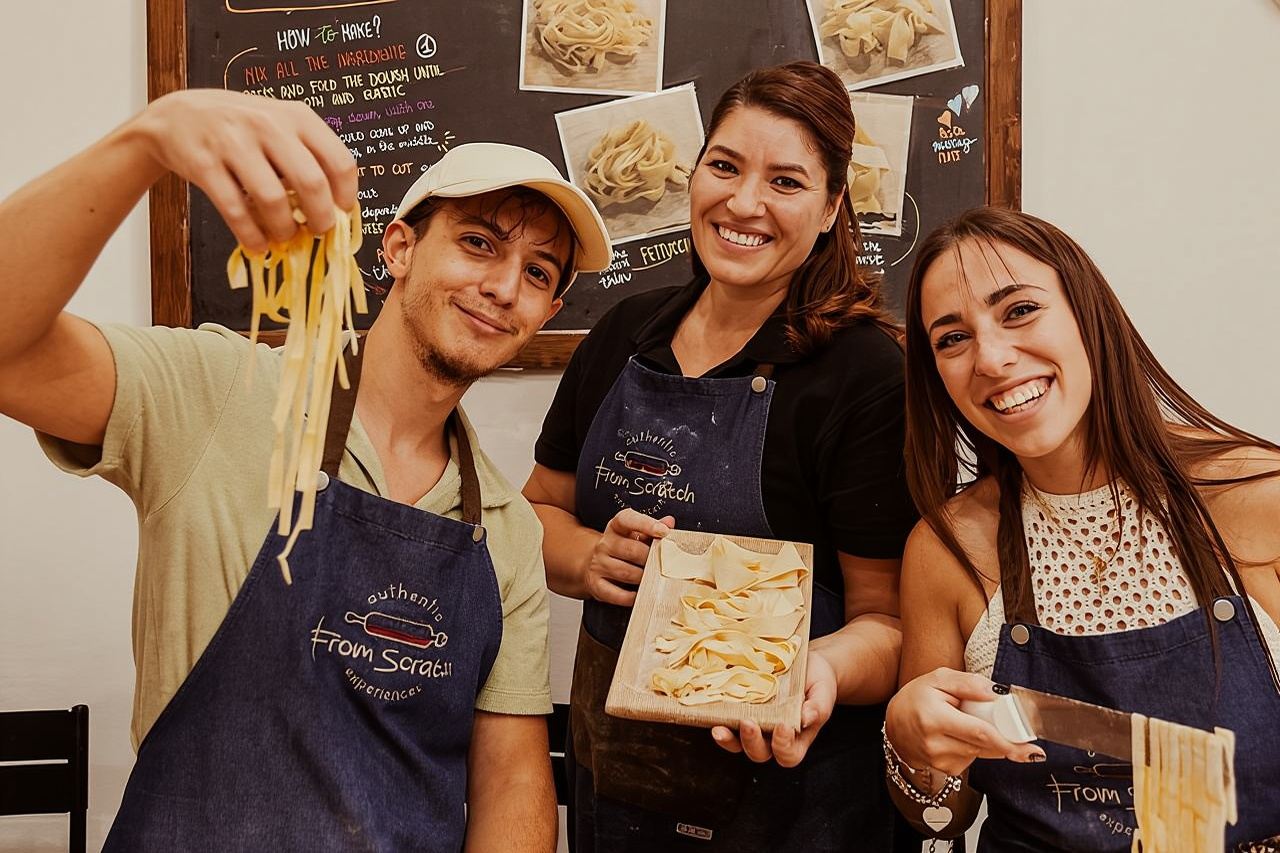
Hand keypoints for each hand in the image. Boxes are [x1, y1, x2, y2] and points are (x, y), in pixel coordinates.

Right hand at [128, 89, 356, 251]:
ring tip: (284, 236)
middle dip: (320, 218)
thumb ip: (307, 158)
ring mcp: (233, 142)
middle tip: (317, 232)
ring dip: (284, 229)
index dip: (346, 195)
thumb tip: (335, 210)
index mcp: (296, 116)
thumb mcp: (280, 126)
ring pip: (273, 200)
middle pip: (311, 182)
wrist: (177, 116)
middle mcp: (268, 124)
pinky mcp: (204, 163)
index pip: (339, 161)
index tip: (342, 213)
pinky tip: (257, 244)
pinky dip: (251, 235)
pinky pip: (235, 210)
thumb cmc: (241, 128)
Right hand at [583, 509, 673, 606]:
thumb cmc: (622, 548)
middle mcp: (605, 544)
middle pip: (631, 549)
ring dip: (644, 578)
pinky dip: (630, 597)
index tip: (664, 532)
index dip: (646, 524)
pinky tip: (640, 594)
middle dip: (651, 558)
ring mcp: (599, 564)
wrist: (595, 563)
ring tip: (655, 579)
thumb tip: (669, 522)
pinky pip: (615, 593)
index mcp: (616, 527)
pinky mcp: (596, 584)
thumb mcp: (635, 533)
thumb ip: (652, 529)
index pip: (627, 520)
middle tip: (664, 565)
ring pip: (625, 572)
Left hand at [709, 647, 837, 767]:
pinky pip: (727, 723)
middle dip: (751, 742)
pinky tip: (712, 711)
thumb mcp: (823, 693)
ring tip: (719, 728)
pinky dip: (718, 719)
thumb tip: (806, 718)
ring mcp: (756, 727)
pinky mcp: (741, 712)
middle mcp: (773, 739)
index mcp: (796, 740)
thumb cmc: (818, 683)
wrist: (807, 666)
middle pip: (759, 754)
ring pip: (738, 744)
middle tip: (748, 723)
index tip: (783, 726)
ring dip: (728, 739)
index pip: (788, 755)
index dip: (783, 746)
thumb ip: (817, 708)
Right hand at [885, 667, 1044, 775]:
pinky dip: (975, 746)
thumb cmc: (917, 698)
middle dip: (1004, 737)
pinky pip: (973, 758)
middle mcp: (935, 744)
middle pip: (985, 745)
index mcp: (934, 719)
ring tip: (965, 722)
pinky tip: (959, 735)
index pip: (979, 733)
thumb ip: (968, 683)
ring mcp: (939, 761)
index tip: (1031, 750)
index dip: (1007, 742)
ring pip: (981, 752)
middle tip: (1013, 728)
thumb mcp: (939, 678)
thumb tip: (997, 693)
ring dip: (986, 738)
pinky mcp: (945, 770)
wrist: (894, 723)